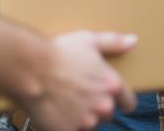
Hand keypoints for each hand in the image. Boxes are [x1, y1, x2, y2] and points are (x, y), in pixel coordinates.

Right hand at [21, 31, 136, 130]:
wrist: (30, 69)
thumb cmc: (59, 52)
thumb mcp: (88, 40)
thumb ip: (113, 42)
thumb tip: (133, 41)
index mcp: (112, 85)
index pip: (129, 103)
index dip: (122, 101)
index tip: (113, 98)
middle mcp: (103, 106)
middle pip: (107, 114)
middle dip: (96, 106)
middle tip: (78, 92)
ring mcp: (86, 122)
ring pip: (89, 124)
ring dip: (81, 117)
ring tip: (64, 100)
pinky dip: (65, 125)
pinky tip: (55, 111)